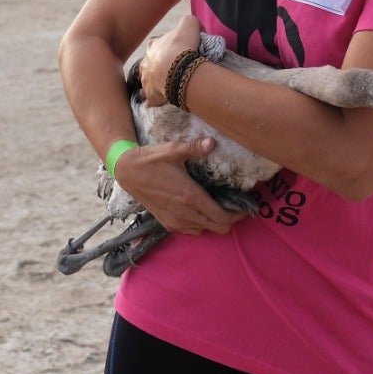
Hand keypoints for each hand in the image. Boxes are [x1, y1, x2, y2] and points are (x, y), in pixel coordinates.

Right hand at [114, 137, 245, 236]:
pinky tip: (199, 210)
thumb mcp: (173, 150)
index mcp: (190, 197)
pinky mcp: (167, 223)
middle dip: (230, 219)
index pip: (223, 217)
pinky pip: (191, 230)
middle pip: (218, 228)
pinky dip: (200, 224)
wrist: (126, 172)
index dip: (238, 214)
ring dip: (214, 221)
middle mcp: (185, 214)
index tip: (246, 206)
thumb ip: (195, 148)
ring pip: (205, 230)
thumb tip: (213, 143)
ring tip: (217, 206)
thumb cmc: (150, 160)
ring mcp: (175, 221)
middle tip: (234, 205)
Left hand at [138, 14, 202, 105]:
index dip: (163, 47)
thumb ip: (190, 23)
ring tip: (165, 86)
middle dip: (156, 66)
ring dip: (154, 82)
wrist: (179, 69)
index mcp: (153, 46)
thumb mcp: (189, 24)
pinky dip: (155, 100)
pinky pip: (151, 99)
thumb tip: (195, 29)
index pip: (155, 44)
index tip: (172, 51)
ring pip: (147, 81)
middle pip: (149, 63)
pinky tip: (162, 101)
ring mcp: (146, 80)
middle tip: (169, 70)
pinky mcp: (151, 95)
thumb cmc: (183, 46)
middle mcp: (145, 62)